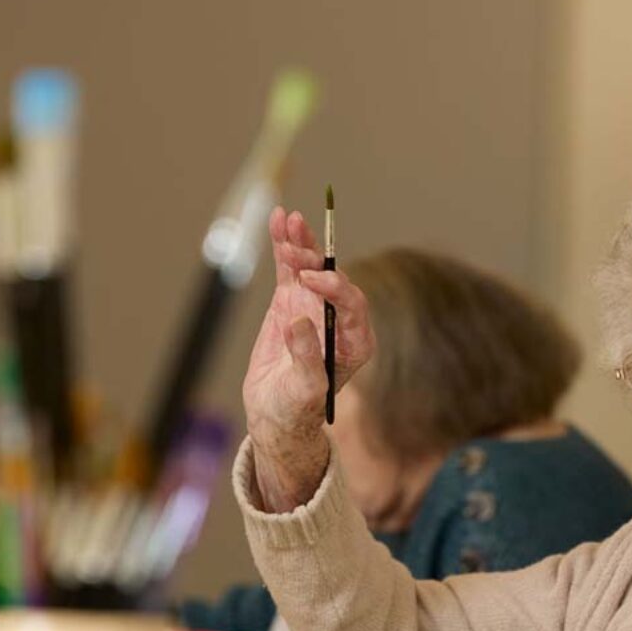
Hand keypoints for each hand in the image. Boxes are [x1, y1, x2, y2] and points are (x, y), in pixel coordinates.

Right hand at [242, 206, 374, 511]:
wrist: (275, 412)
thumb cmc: (296, 406)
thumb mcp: (305, 388)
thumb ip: (307, 356)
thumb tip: (299, 322)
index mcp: (356, 340)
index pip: (353, 304)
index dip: (336, 287)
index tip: (312, 280)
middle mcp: (340, 318)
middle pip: (332, 278)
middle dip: (315, 260)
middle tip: (294, 250)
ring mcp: (314, 305)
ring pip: (310, 266)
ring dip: (300, 243)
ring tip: (287, 221)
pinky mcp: (291, 300)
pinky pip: (289, 267)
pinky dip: (284, 245)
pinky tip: (279, 219)